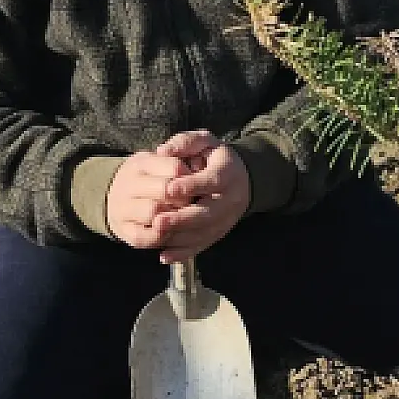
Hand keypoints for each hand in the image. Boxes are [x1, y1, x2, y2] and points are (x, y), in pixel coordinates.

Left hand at [105, 129, 250, 262]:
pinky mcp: (219, 233)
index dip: (192, 185)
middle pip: (208, 213)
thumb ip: (185, 142)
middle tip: (158, 221)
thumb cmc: (214, 157)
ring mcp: (226, 219)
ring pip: (204, 233)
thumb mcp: (205, 142)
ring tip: (157, 237)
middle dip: (182, 219)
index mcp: (228, 173)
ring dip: (180, 238)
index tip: (170, 189)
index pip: (211, 181)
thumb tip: (163, 151)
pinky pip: (202, 246)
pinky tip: (164, 256)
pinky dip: (183, 253)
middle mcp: (230, 199)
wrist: (241, 178)